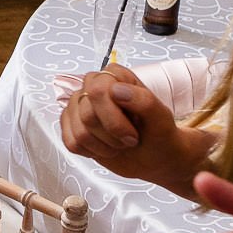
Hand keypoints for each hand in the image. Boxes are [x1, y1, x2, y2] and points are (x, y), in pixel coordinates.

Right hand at [58, 63, 201, 189]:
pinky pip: (71, 143)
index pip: (98, 90)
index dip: (114, 118)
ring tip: (119, 144)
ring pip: (80, 131)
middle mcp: (92, 86)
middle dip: (112, 135)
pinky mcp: (71, 125)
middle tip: (130, 140)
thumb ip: (143, 100)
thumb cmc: (158, 134)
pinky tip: (105, 148)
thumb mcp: (161, 118)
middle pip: (87, 114)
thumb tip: (116, 90)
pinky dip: (92, 152)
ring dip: (104, 146)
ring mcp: (79, 106)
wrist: (154, 156)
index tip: (133, 133)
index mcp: (114, 76)